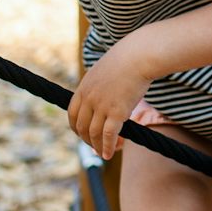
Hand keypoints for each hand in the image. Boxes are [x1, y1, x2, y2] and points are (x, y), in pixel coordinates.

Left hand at [69, 36, 157, 159]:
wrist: (139, 56)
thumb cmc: (127, 60)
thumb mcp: (105, 71)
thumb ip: (100, 84)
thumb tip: (105, 92)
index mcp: (83, 88)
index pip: (72, 115)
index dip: (77, 128)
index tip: (84, 135)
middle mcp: (89, 99)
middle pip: (82, 127)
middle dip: (88, 141)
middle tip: (97, 147)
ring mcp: (102, 106)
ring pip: (94, 134)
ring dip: (99, 147)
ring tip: (106, 154)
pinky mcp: (116, 112)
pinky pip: (109, 136)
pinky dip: (108, 147)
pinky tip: (111, 154)